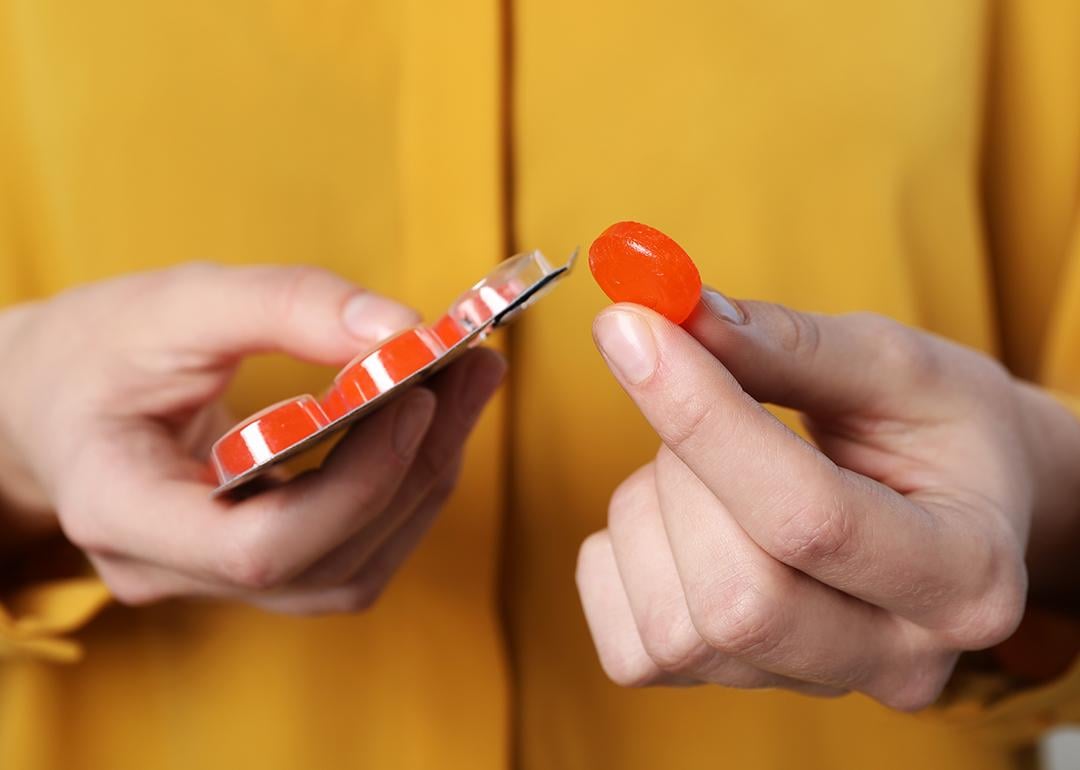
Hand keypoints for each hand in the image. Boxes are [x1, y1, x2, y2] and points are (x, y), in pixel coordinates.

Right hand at [0, 263, 505, 613]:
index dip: (355, 482)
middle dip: (415, 467)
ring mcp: (211, 580)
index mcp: (121, 511)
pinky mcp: (253, 565)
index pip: (256, 549)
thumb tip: (400, 326)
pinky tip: (428, 423)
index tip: (416, 395)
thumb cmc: (93, 349)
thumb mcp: (174, 302)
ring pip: (349, 571)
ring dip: (423, 480)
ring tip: (465, 388)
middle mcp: (167, 569)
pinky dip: (401, 490)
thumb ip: (283, 304)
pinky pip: (347, 553)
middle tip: (472, 370)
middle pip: (323, 562)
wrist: (49, 397)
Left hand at [577, 291, 1079, 709]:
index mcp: (965, 576)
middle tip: (709, 401)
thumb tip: (674, 319)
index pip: (807, 518)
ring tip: (709, 463)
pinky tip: (676, 519)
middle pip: (737, 599)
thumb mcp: (895, 364)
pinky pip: (629, 649)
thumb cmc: (936, 430)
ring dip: (653, 510)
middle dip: (687, 473)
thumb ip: (787, 344)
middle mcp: (896, 659)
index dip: (701, 416)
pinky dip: (623, 562)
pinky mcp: (732, 692)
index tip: (633, 329)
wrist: (954, 503)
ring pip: (676, 628)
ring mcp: (810, 687)